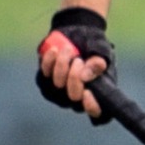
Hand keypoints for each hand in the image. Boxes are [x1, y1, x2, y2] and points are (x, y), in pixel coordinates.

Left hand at [36, 7, 115, 121]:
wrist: (76, 31)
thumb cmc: (93, 44)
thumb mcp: (101, 49)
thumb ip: (99, 61)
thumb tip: (86, 75)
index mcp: (99, 92)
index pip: (99, 113)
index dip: (92, 107)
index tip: (87, 91)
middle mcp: (79, 97)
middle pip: (74, 99)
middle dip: (74, 78)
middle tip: (78, 60)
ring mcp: (61, 92)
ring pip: (56, 89)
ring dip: (61, 67)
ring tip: (68, 49)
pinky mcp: (46, 82)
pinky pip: (43, 78)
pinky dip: (48, 63)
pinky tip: (54, 51)